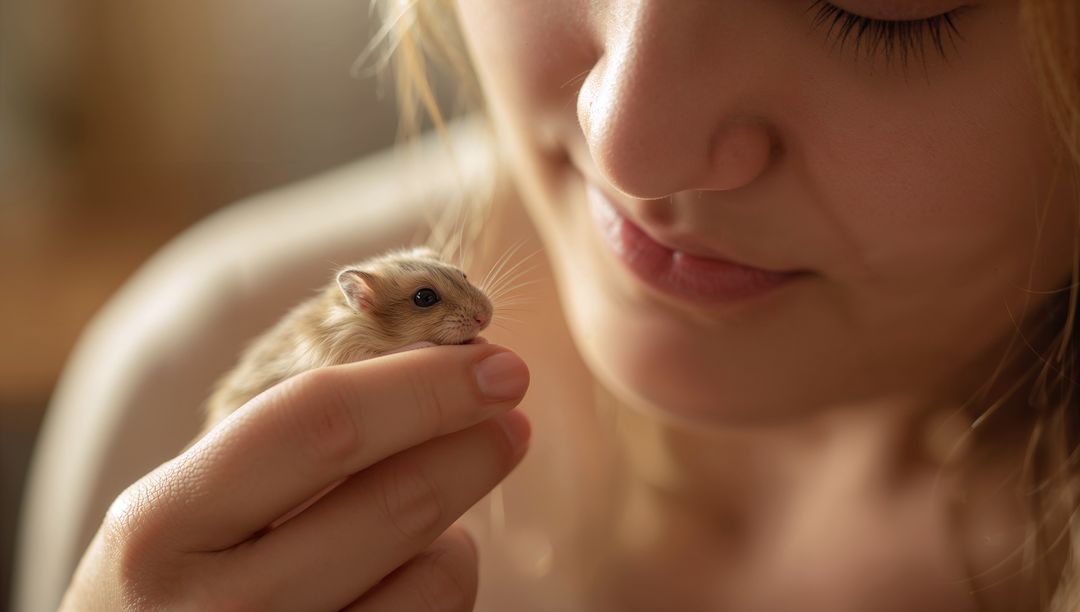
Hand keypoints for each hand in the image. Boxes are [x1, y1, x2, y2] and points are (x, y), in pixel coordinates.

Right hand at [60, 344, 530, 610]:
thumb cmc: (180, 574)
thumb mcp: (193, 502)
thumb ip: (288, 441)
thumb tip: (438, 370)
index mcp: (160, 526)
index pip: (319, 427)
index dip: (424, 387)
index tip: (495, 364)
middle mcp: (213, 611)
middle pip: (394, 504)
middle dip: (472, 446)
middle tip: (511, 419)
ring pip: (434, 578)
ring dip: (453, 531)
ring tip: (422, 520)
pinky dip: (438, 586)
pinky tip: (403, 575)